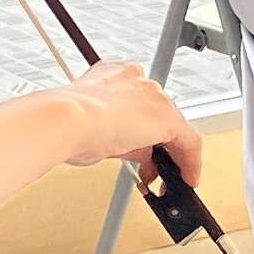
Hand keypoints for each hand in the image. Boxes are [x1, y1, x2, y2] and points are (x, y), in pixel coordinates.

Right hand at [49, 62, 205, 189]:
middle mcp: (139, 80)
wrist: (64, 119)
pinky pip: (189, 142)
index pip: (138, 102)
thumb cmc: (63, 122)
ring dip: (170, 153)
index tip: (134, 142)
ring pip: (173, 127)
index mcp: (115, 75)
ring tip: (163, 178)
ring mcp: (155, 96)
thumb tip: (125, 147)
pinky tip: (187, 178)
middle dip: (154, 142)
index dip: (140, 127)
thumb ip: (115, 132)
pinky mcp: (168, 118)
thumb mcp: (90, 124)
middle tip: (149, 167)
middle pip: (158, 114)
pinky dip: (190, 163)